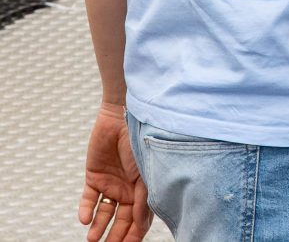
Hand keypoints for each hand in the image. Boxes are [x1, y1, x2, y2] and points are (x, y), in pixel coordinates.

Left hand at [78, 103, 151, 241]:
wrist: (122, 117)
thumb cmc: (141, 141)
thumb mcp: (145, 174)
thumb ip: (142, 200)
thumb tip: (139, 226)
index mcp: (145, 190)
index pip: (140, 219)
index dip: (135, 235)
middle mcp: (128, 190)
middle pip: (121, 220)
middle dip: (116, 236)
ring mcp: (111, 184)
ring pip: (105, 213)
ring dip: (99, 227)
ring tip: (93, 240)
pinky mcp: (95, 177)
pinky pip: (89, 198)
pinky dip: (86, 210)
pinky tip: (85, 220)